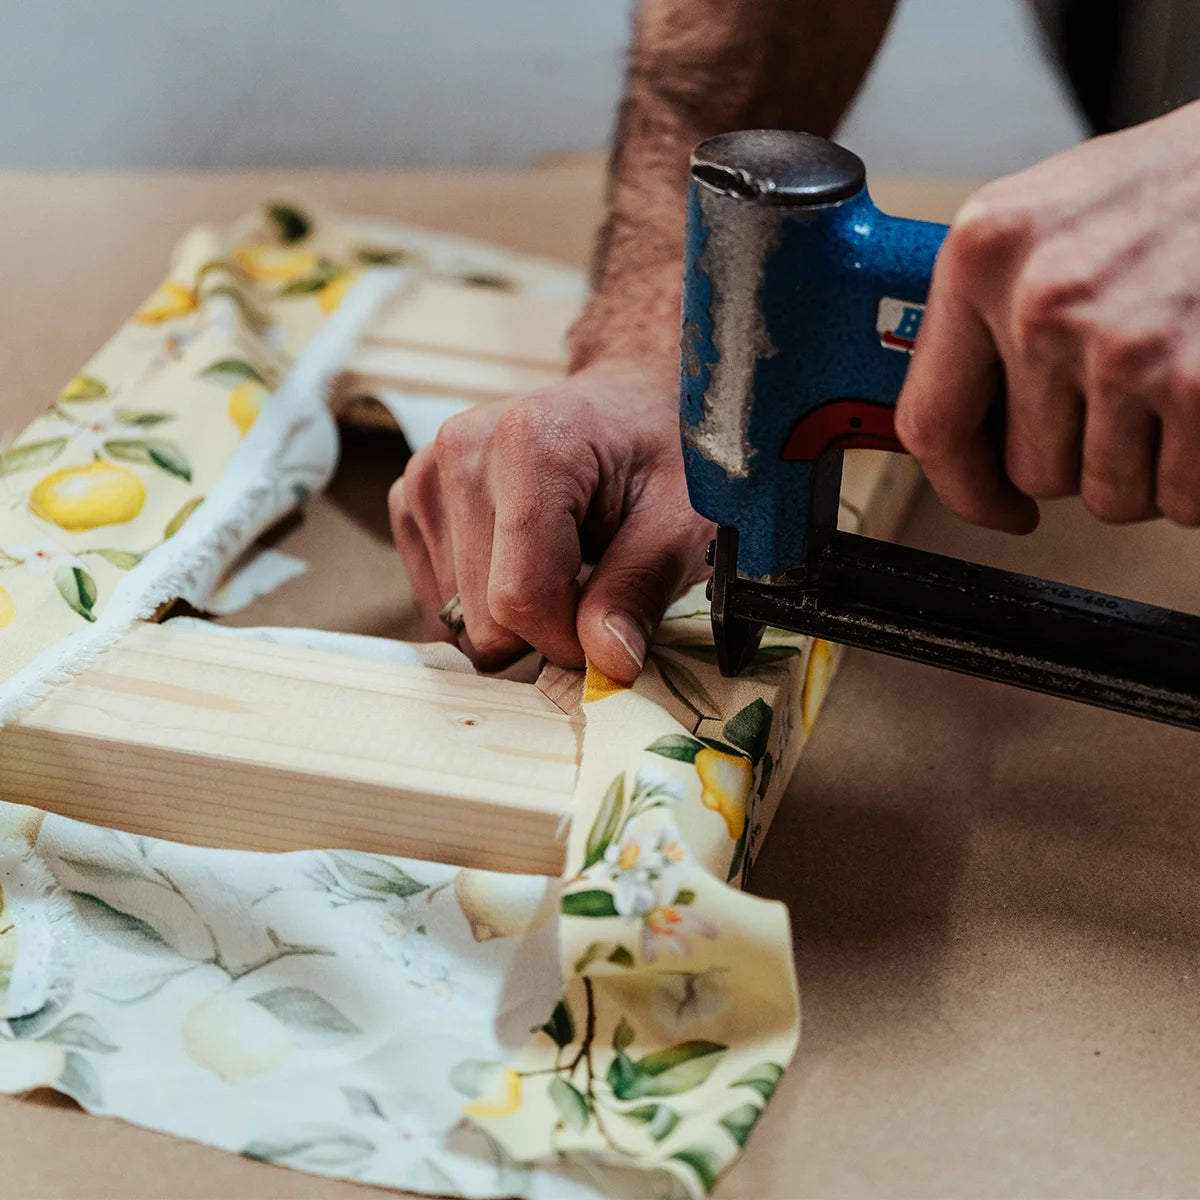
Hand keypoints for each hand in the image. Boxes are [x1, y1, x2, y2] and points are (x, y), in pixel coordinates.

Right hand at [388, 360, 713, 680]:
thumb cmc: (660, 455)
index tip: (607, 623)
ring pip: (458, 620)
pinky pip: (439, 603)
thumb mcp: (680, 520)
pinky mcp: (409, 501)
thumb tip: (608, 664)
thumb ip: (640, 589)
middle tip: (592, 578)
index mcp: (531, 443)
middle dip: (546, 624)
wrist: (624, 404)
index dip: (570, 639)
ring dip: (516, 613)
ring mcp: (425, 476)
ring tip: (562, 558)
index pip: (522, 598)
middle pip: (485, 618)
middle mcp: (461, 451)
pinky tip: (522, 556)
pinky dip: (485, 599)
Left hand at [896, 100, 1199, 531]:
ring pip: (1110, 495)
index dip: (964, 485)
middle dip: (1083, 458)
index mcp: (984, 258)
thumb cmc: (1178, 182)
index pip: (932, 422)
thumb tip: (955, 424)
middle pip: (1034, 471)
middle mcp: (1043, 303)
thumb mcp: (1049, 221)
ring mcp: (1125, 347)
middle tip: (1126, 400)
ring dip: (1147, 469)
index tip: (990, 500)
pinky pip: (1183, 497)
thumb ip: (988, 315)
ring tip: (1175, 388)